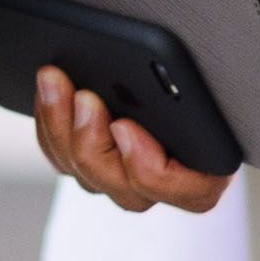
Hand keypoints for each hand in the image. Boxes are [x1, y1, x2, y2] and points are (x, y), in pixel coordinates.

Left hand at [37, 66, 234, 216]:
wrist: (189, 68)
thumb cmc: (205, 75)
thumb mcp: (209, 83)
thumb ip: (191, 91)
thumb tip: (157, 82)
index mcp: (212, 171)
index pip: (189, 192)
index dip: (149, 167)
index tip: (124, 128)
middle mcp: (169, 186)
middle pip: (125, 190)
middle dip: (93, 143)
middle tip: (83, 99)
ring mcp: (127, 179)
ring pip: (87, 176)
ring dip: (63, 128)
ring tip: (55, 83)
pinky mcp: (95, 163)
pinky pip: (64, 160)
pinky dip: (52, 127)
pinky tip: (46, 91)